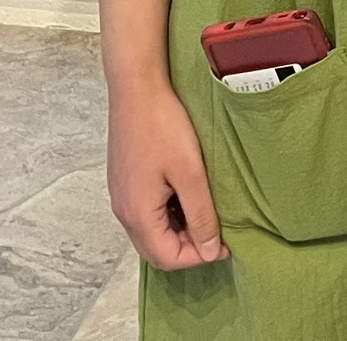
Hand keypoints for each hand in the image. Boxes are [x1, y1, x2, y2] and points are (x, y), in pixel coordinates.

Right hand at [107, 79, 227, 269]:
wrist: (136, 88)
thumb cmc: (161, 124)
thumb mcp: (191, 173)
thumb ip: (201, 215)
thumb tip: (210, 250)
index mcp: (137, 214)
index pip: (167, 258)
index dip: (199, 256)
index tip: (225, 242)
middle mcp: (123, 210)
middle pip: (156, 250)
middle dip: (188, 247)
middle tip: (216, 229)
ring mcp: (121, 196)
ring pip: (151, 232)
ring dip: (178, 230)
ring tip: (205, 209)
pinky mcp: (124, 181)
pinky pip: (145, 212)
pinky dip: (167, 214)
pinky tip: (185, 194)